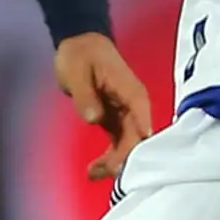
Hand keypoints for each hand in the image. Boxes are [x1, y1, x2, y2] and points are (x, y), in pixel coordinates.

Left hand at [54, 32, 153, 181]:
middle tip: (104, 172)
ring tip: (92, 174)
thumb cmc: (81, 54)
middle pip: (137, 137)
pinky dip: (108, 158)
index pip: (142, 117)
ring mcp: (126, 115)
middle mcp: (134, 106)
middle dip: (124, 158)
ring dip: (114, 162)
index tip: (132, 160)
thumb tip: (95, 118)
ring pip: (128, 144)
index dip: (140, 140)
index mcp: (131, 91)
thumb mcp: (78, 72)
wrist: (79, 44)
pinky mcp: (116, 121)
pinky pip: (118, 144)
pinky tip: (94, 171)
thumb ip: (86, 96)